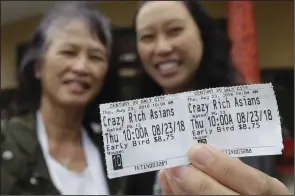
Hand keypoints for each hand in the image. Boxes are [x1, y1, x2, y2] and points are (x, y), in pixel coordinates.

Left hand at [159, 144, 289, 194]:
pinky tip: (168, 182)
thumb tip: (203, 151)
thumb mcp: (249, 175)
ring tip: (169, 171)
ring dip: (183, 190)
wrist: (237, 195)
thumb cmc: (245, 184)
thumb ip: (233, 166)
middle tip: (177, 166)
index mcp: (268, 192)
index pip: (254, 183)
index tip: (198, 151)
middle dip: (199, 183)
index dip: (224, 167)